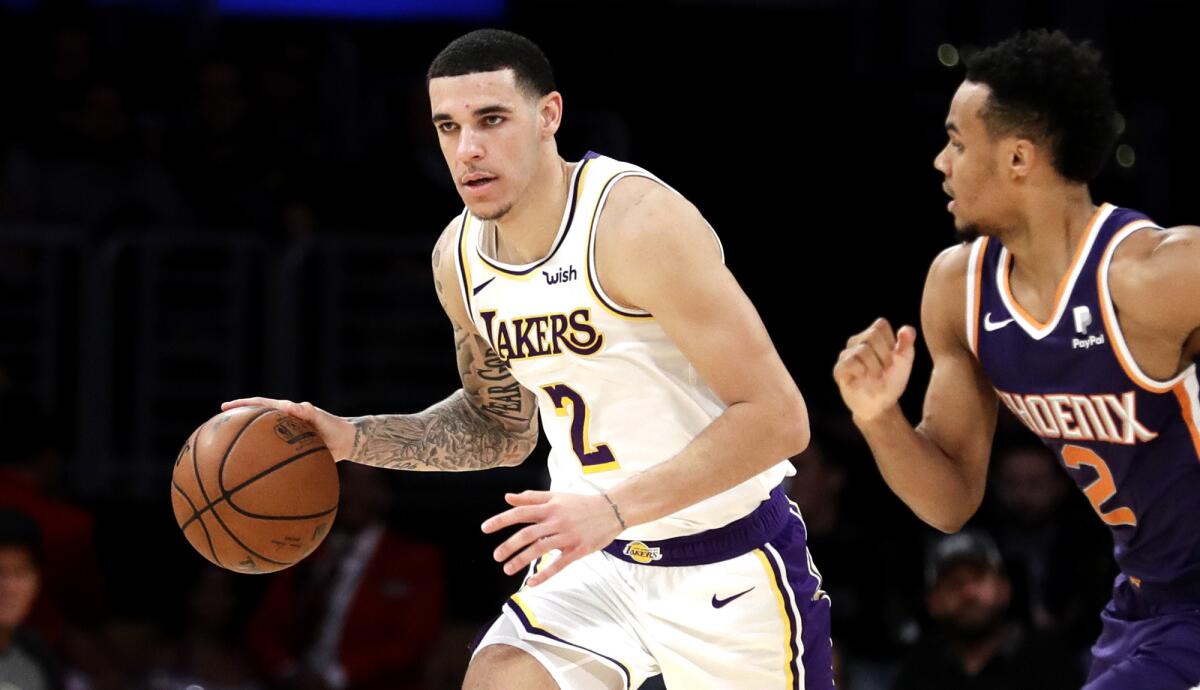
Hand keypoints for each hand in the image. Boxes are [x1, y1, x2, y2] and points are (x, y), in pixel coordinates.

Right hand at [221, 396, 355, 461]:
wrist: (347, 441)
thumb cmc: (335, 427)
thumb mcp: (322, 418)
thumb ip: (308, 412)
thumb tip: (291, 406)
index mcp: (286, 413)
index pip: (260, 405)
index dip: (242, 406)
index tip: (224, 408)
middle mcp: (282, 423)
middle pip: (255, 422)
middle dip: (237, 423)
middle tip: (217, 427)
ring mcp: (285, 437)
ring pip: (260, 439)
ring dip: (245, 443)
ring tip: (226, 453)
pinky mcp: (290, 450)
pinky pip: (272, 455)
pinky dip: (261, 461)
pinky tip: (252, 474)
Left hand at [481, 491, 622, 586]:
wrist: (612, 510)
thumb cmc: (581, 503)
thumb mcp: (556, 496)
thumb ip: (531, 497)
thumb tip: (508, 497)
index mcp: (550, 507)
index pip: (521, 513)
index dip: (501, 520)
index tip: (485, 529)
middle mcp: (556, 521)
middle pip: (528, 533)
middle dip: (509, 546)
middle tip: (496, 556)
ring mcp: (567, 536)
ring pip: (540, 549)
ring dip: (522, 560)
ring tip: (507, 569)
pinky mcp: (578, 549)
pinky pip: (559, 564)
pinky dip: (545, 574)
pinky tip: (532, 583)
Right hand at [833, 318, 917, 422]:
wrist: (881, 404)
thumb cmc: (892, 381)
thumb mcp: (905, 361)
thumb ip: (906, 344)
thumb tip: (907, 329)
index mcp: (872, 337)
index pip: (880, 325)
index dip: (891, 341)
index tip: (893, 357)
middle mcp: (856, 342)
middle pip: (872, 335)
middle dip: (885, 355)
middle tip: (887, 369)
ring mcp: (846, 355)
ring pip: (862, 350)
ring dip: (875, 367)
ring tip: (877, 378)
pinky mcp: (839, 370)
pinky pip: (850, 362)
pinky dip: (862, 372)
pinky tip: (865, 379)